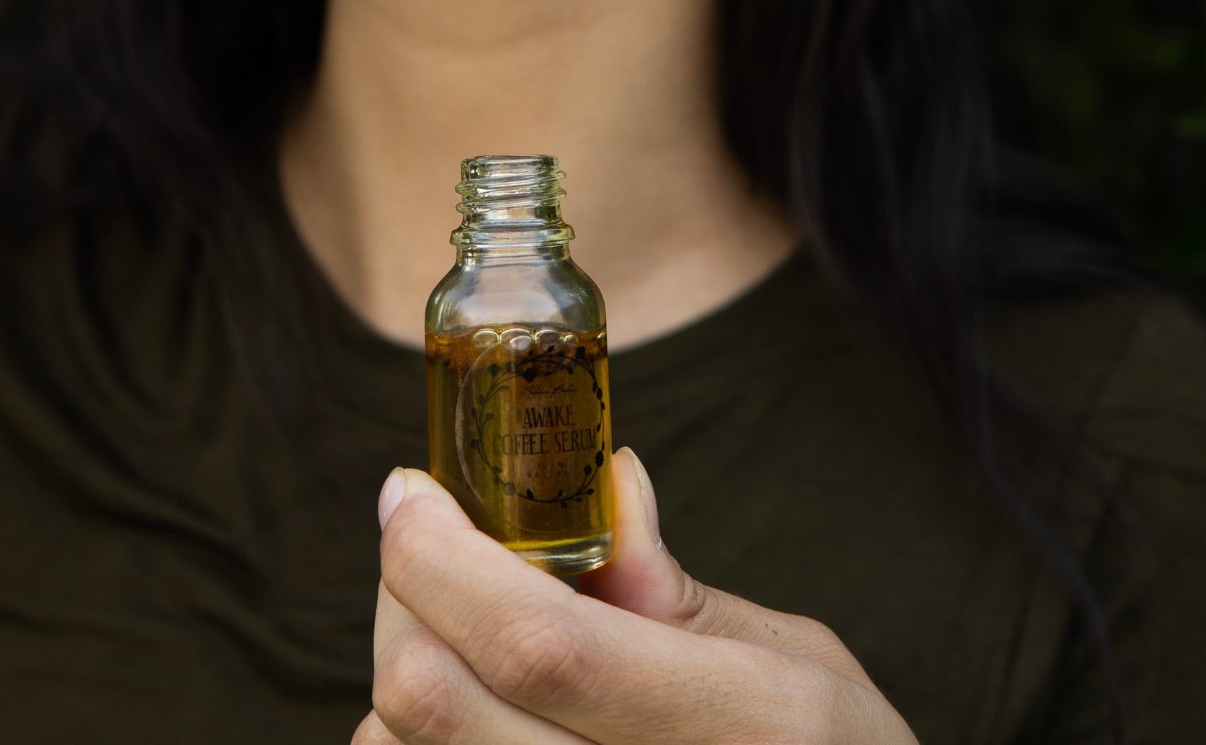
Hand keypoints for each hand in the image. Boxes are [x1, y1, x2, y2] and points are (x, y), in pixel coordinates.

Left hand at [354, 449, 917, 742]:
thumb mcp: (799, 664)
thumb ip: (679, 593)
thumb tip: (604, 485)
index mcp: (736, 729)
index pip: (539, 639)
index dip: (444, 557)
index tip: (409, 489)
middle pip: (435, 701)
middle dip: (406, 597)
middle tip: (427, 545)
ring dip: (409, 676)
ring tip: (462, 639)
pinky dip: (417, 742)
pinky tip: (478, 712)